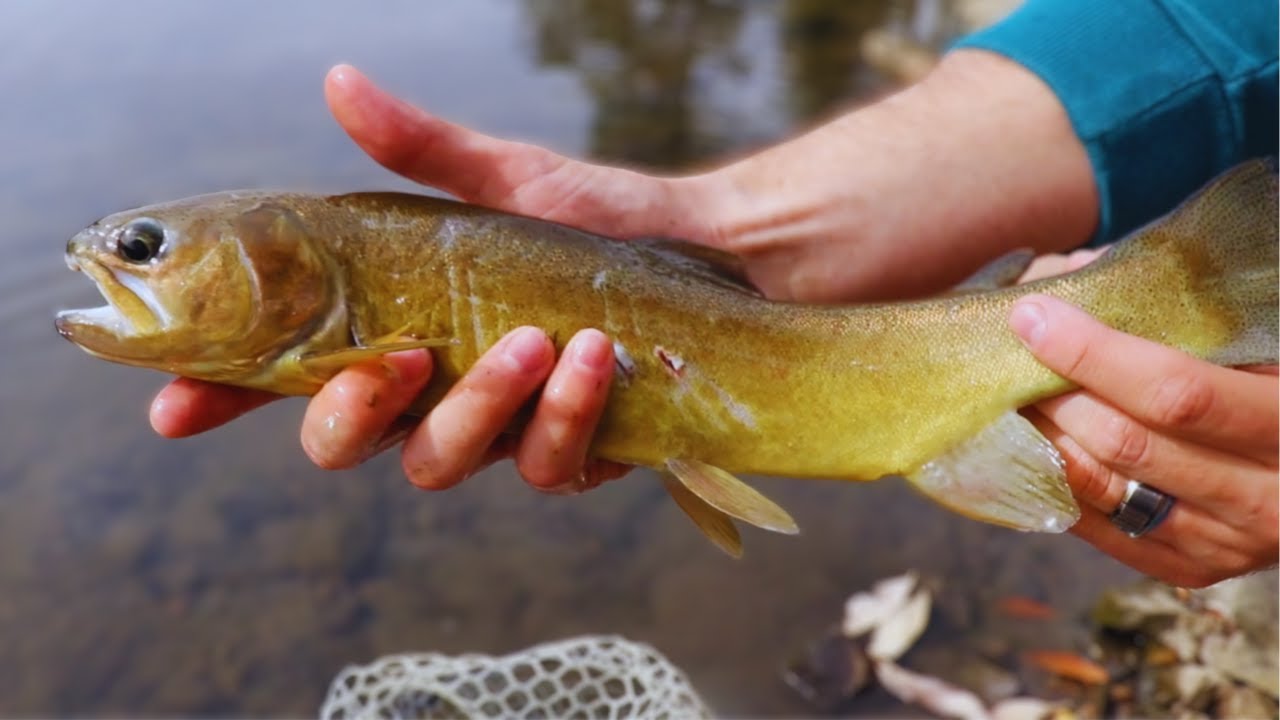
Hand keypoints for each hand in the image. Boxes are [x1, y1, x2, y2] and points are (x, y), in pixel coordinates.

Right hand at [149, 63, 707, 490]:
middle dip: (355, 413)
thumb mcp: (505, 181)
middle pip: (346, 442)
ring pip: (442, 463)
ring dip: (478, 408)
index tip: (177, 412)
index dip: (226, 398)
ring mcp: (502, 432)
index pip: (288, 377)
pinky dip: (567, 418)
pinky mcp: (574, 454)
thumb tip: (341, 80)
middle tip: (401, 360)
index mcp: (399, 332)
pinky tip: (596, 359)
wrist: (714, 259)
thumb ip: (420, 150)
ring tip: (534, 340)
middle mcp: (436, 393)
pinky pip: (547, 467)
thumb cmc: (597, 228)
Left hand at [1010, 294, 1278, 586]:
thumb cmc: (1278, 381)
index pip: (1175, 392)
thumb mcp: (1265, 344)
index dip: (1094, 354)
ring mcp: (1228, 543)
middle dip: (1056, 394)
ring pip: (1105, 488)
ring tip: (1006, 395)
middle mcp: (1267, 498)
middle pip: (1126, 443)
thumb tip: (1079, 277)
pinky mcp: (1193, 570)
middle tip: (1010, 355)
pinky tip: (1025, 445)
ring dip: (1043, 437)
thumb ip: (1191, 316)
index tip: (1033, 316)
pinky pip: (1102, 529)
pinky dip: (1055, 483)